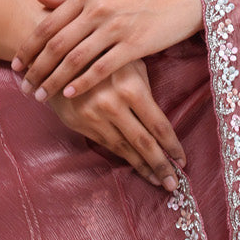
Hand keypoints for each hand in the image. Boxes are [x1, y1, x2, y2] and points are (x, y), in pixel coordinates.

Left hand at [11, 0, 203, 101]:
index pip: (48, 24)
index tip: (15, 65)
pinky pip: (102, 68)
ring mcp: (115, 27)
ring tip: (40, 96)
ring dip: (54, 80)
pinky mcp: (134, 45)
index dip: (28, 47)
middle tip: (23, 87)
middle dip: (36, 69)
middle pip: (56, 44)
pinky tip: (70, 96)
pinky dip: (83, 83)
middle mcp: (97, 9)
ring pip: (75, 59)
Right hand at [44, 58, 185, 189]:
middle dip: (161, 165)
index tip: (183, 161)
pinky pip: (107, 145)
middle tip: (174, 185)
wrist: (57, 55)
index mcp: (131, 87)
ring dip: (142, 167)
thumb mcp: (128, 62)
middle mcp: (113, 105)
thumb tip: (158, 119)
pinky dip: (123, 157)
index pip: (158, 124)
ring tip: (158, 181)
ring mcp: (95, 116)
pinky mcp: (80, 124)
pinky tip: (134, 165)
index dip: (172, 145)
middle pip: (144, 142)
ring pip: (124, 148)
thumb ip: (144, 88)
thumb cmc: (102, 54)